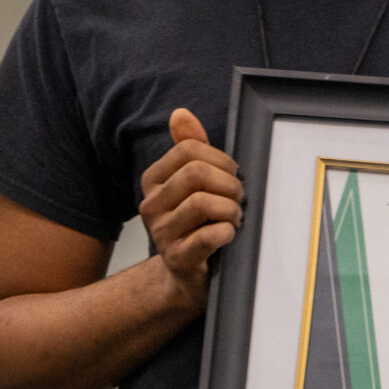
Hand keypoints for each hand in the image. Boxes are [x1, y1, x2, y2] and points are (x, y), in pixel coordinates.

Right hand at [137, 108, 242, 313]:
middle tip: (238, 200)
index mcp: (153, 180)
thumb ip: (189, 147)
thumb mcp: (194, 182)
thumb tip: (180, 113)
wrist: (188, 274)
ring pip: (203, 203)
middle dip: (229, 184)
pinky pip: (209, 235)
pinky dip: (228, 232)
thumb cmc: (197, 222)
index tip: (232, 176)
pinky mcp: (177, 258)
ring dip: (231, 210)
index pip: (189, 150)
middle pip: (197, 174)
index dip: (222, 159)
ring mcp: (161, 233)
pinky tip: (229, 236)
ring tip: (234, 219)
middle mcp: (150, 205)